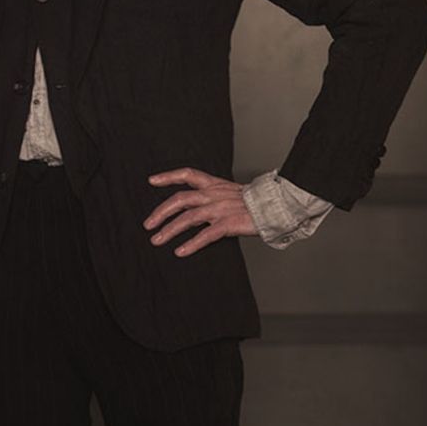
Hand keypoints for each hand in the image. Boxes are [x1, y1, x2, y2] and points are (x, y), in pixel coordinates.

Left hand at [143, 167, 258, 256]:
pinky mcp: (229, 224)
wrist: (278, 206)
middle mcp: (214, 194)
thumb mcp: (231, 193)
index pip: (188, 174)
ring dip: (169, 230)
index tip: (152, 181)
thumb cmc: (256, 203)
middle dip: (161, 212)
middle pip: (180, 199)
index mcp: (215, 184)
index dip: (168, 176)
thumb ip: (213, 197)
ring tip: (157, 240)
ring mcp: (221, 209)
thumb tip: (195, 208)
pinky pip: (205, 235)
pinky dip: (191, 244)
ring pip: (188, 218)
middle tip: (148, 225)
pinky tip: (180, 252)